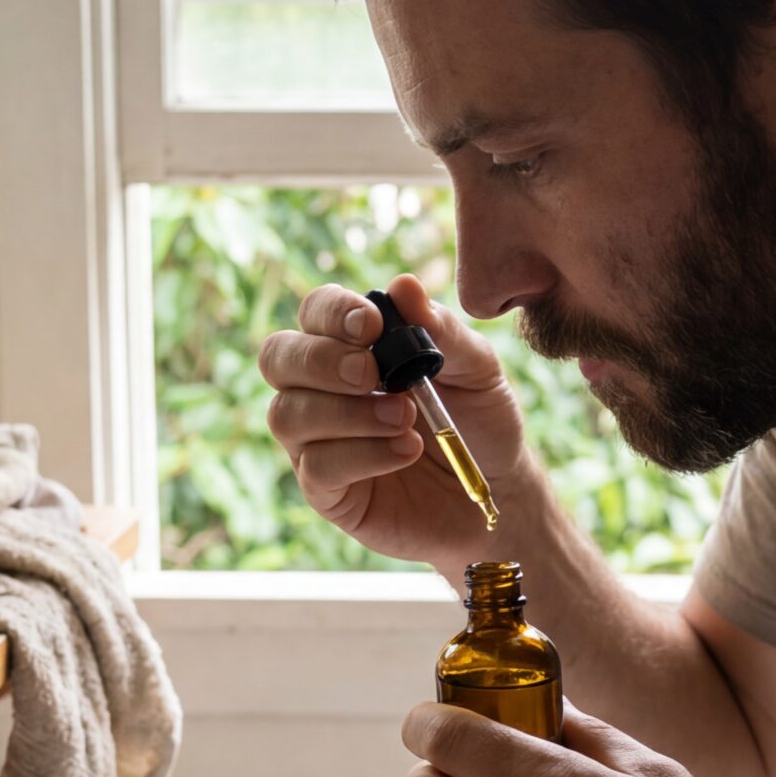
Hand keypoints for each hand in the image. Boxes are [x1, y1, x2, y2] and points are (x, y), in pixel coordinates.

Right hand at [258, 274, 530, 569]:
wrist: (498, 490)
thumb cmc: (480, 421)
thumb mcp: (477, 369)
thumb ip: (441, 330)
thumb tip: (403, 285)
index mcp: (351, 346)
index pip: (315, 312)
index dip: (332, 312)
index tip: (372, 325)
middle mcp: (321, 388)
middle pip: (277, 357)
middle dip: (321, 360)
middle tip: (372, 374)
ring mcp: (316, 441)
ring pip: (287, 414)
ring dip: (347, 413)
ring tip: (405, 419)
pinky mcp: (327, 490)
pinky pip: (317, 467)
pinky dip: (363, 455)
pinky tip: (406, 451)